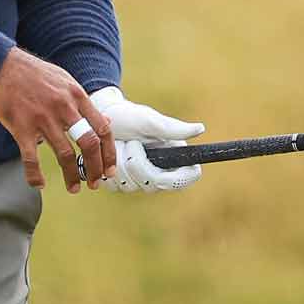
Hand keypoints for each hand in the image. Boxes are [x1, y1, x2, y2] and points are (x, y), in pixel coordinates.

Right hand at [0, 48, 116, 192]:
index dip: (109, 153)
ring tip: (74, 188)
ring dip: (73, 176)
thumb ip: (83, 103)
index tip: (109, 168)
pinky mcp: (21, 128)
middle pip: (89, 144)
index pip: (102, 129)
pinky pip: (31, 158)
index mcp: (76, 95)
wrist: (0, 65)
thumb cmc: (34, 74)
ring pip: (65, 155)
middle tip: (96, 182)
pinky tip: (39, 184)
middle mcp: (63, 107)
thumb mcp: (65, 80)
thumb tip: (104, 122)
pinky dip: (35, 175)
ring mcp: (42, 118)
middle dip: (96, 168)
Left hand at [90, 87, 205, 192]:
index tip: (160, 166)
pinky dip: (107, 169)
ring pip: (131, 185)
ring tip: (118, 145)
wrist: (102, 118)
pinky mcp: (120, 184)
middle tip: (131, 141)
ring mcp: (138, 181)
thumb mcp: (150, 121)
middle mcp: (158, 173)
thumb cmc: (129, 116)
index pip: (185, 178)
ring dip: (120, 162)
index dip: (177, 178)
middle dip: (137, 161)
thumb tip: (200, 129)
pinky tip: (107, 156)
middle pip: (154, 184)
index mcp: (171, 157)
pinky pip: (115, 186)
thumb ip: (173, 129)